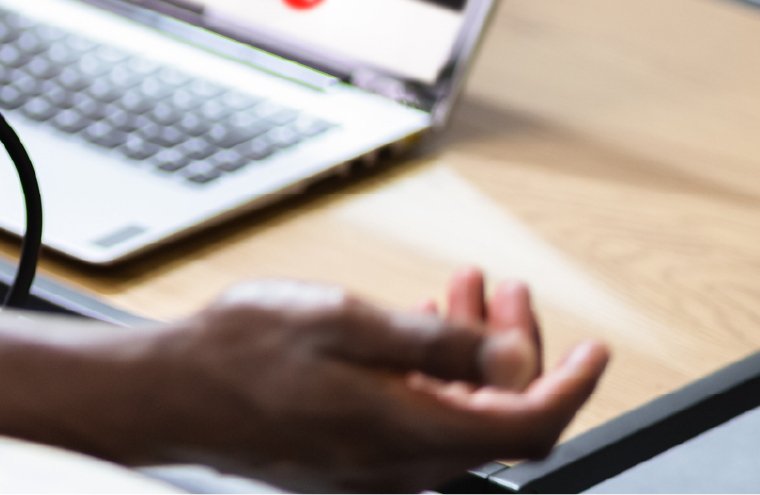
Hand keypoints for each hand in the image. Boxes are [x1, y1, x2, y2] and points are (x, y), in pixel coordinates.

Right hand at [131, 279, 607, 491]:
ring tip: (460, 293)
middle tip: (502, 291)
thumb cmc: (237, 354)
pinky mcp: (350, 461)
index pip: (528, 426)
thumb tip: (514, 358)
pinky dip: (432, 374)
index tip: (592, 347)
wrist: (167, 394)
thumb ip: (436, 344)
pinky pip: (418, 423)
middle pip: (495, 417)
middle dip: (512, 349)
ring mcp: (372, 468)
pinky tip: (416, 329)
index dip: (572, 385)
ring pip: (457, 416)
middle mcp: (399, 465)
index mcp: (408, 433)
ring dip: (470, 354)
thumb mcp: (343, 322)